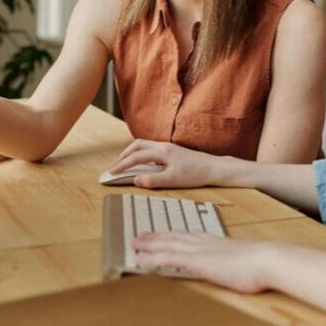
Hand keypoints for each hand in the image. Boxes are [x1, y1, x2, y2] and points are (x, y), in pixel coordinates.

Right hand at [108, 139, 225, 187]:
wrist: (213, 168)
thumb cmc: (195, 174)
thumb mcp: (173, 180)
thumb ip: (153, 180)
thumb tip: (136, 180)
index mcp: (162, 152)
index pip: (136, 156)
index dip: (122, 165)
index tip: (111, 173)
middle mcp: (163, 146)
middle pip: (137, 145)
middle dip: (124, 155)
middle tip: (115, 167)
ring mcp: (168, 147)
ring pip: (144, 145)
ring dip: (132, 153)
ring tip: (125, 164)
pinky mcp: (172, 151)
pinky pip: (151, 149)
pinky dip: (141, 154)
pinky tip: (142, 164)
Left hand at [134, 233, 272, 293]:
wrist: (265, 260)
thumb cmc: (260, 264)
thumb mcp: (244, 260)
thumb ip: (234, 261)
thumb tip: (236, 266)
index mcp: (214, 241)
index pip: (187, 235)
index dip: (172, 235)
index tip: (161, 234)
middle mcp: (203, 242)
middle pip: (173, 237)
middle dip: (155, 236)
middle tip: (139, 236)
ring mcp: (198, 250)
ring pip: (166, 245)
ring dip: (148, 244)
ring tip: (134, 244)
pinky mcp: (196, 261)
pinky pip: (167, 258)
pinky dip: (151, 258)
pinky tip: (140, 259)